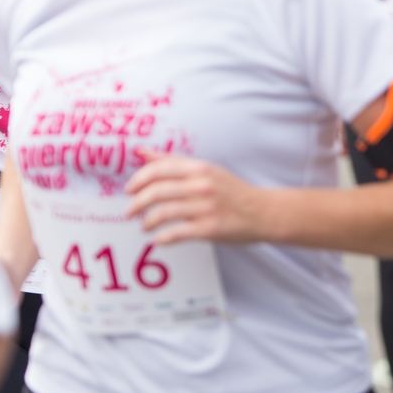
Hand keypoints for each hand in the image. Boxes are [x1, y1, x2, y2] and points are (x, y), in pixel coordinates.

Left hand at [124, 152, 272, 244]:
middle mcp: (202, 185)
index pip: (159, 169)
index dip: (138, 179)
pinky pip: (176, 233)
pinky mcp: (210, 228)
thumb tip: (142, 152)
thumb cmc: (232, 191)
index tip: (129, 190)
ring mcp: (206, 207)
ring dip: (147, 221)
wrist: (263, 212)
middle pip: (157, 191)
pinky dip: (162, 238)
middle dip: (137, 203)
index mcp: (200, 168)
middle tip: (130, 211)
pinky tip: (158, 239)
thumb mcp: (206, 170)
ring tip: (144, 226)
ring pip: (163, 212)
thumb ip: (173, 161)